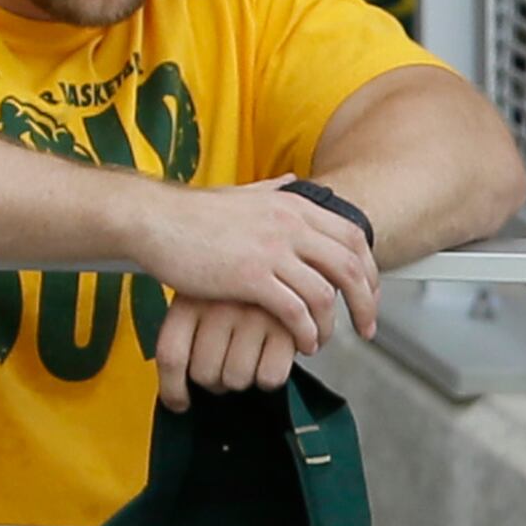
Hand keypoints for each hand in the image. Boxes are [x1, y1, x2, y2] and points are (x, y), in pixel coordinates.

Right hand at [127, 176, 381, 352]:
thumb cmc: (193, 213)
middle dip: (365, 301)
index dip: (369, 269)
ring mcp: (271, 250)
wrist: (155, 220)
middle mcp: (290, 224)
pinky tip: (301, 344)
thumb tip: (291, 181)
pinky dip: (305, 332)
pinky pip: (294, 311)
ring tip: (323, 340)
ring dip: (331, 324)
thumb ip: (271, 190)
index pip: (352, 237)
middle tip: (367, 327)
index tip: (369, 295)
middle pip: (350, 266)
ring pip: (324, 293)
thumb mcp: (241, 193)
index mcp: (293, 205)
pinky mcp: (250, 277)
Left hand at [150, 293, 305, 413]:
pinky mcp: (287, 327)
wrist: (288, 258)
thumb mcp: (202, 295)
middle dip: (215, 381)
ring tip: (250, 357)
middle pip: (204, 375)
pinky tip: (271, 356)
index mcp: (191, 298)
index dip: (173, 389)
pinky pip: (269, 378)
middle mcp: (220, 305)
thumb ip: (188, 334)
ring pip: (236, 379)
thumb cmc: (239, 287)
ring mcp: (253, 316)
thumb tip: (178, 395)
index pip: (171, 357)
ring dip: (243, 378)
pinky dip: (270, 376)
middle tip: (226, 365)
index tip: (180, 403)